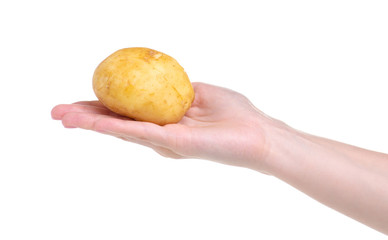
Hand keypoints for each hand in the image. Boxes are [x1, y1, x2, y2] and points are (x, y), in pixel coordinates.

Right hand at [51, 82, 278, 171]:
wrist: (258, 134)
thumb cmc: (235, 114)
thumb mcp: (202, 92)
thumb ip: (179, 88)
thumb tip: (161, 79)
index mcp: (165, 120)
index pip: (129, 111)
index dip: (104, 105)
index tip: (81, 98)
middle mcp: (160, 134)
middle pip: (118, 123)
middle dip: (87, 117)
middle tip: (56, 112)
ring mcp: (164, 141)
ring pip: (121, 130)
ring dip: (90, 123)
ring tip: (62, 117)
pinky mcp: (172, 145)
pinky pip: (139, 132)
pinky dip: (113, 126)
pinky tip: (92, 121)